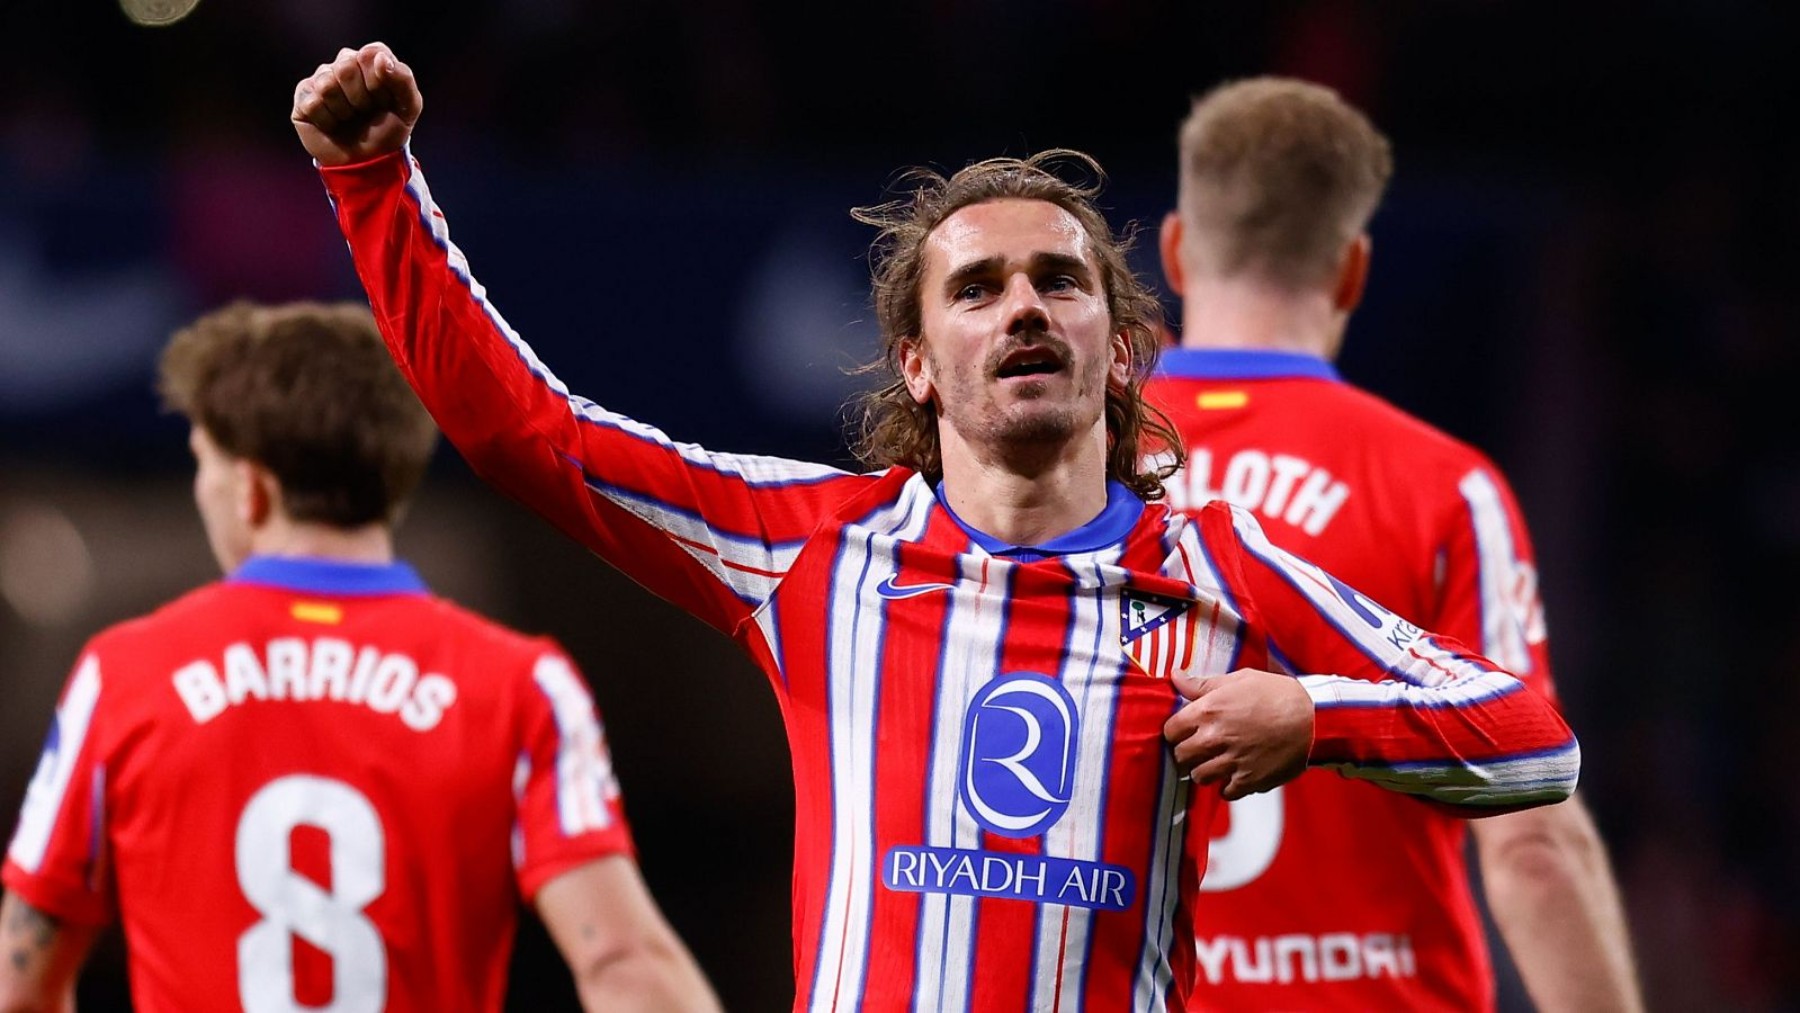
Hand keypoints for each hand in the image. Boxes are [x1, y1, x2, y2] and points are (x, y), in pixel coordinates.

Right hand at [290, 42, 421, 165]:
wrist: (369, 161)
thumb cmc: (388, 130)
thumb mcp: (409, 107)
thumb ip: (404, 79)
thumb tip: (380, 58)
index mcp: (371, 60)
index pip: (371, 53)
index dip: (380, 81)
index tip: (384, 100)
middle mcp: (344, 63)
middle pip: (345, 67)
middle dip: (361, 98)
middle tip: (365, 111)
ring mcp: (321, 79)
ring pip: (327, 86)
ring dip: (344, 111)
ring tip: (349, 118)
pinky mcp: (303, 96)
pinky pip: (312, 104)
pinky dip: (328, 121)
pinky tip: (333, 125)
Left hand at [1162, 668, 1312, 799]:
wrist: (1314, 718)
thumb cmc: (1276, 694)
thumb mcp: (1238, 680)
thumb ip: (1202, 684)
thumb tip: (1175, 677)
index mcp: (1208, 711)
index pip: (1171, 731)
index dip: (1176, 732)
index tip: (1185, 732)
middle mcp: (1215, 738)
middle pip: (1180, 756)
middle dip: (1187, 752)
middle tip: (1199, 749)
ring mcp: (1231, 762)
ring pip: (1199, 776)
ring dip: (1204, 771)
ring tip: (1217, 762)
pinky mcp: (1250, 780)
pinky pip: (1225, 793)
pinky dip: (1227, 787)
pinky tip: (1235, 775)